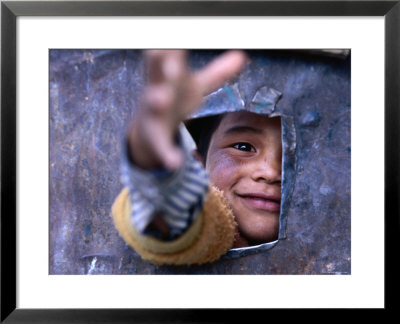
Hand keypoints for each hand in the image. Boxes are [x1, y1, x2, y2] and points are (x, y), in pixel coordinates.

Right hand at [128, 50, 246, 169]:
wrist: (149, 129)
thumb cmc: (175, 99)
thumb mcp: (195, 86)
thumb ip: (217, 72)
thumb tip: (242, 55)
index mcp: (170, 77)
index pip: (170, 56)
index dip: (173, 44)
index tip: (176, 31)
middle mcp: (158, 90)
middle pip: (156, 74)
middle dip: (160, 65)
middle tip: (161, 52)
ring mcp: (154, 114)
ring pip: (154, 104)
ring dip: (157, 100)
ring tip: (161, 100)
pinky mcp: (156, 138)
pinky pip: (161, 146)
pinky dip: (167, 154)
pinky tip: (174, 162)